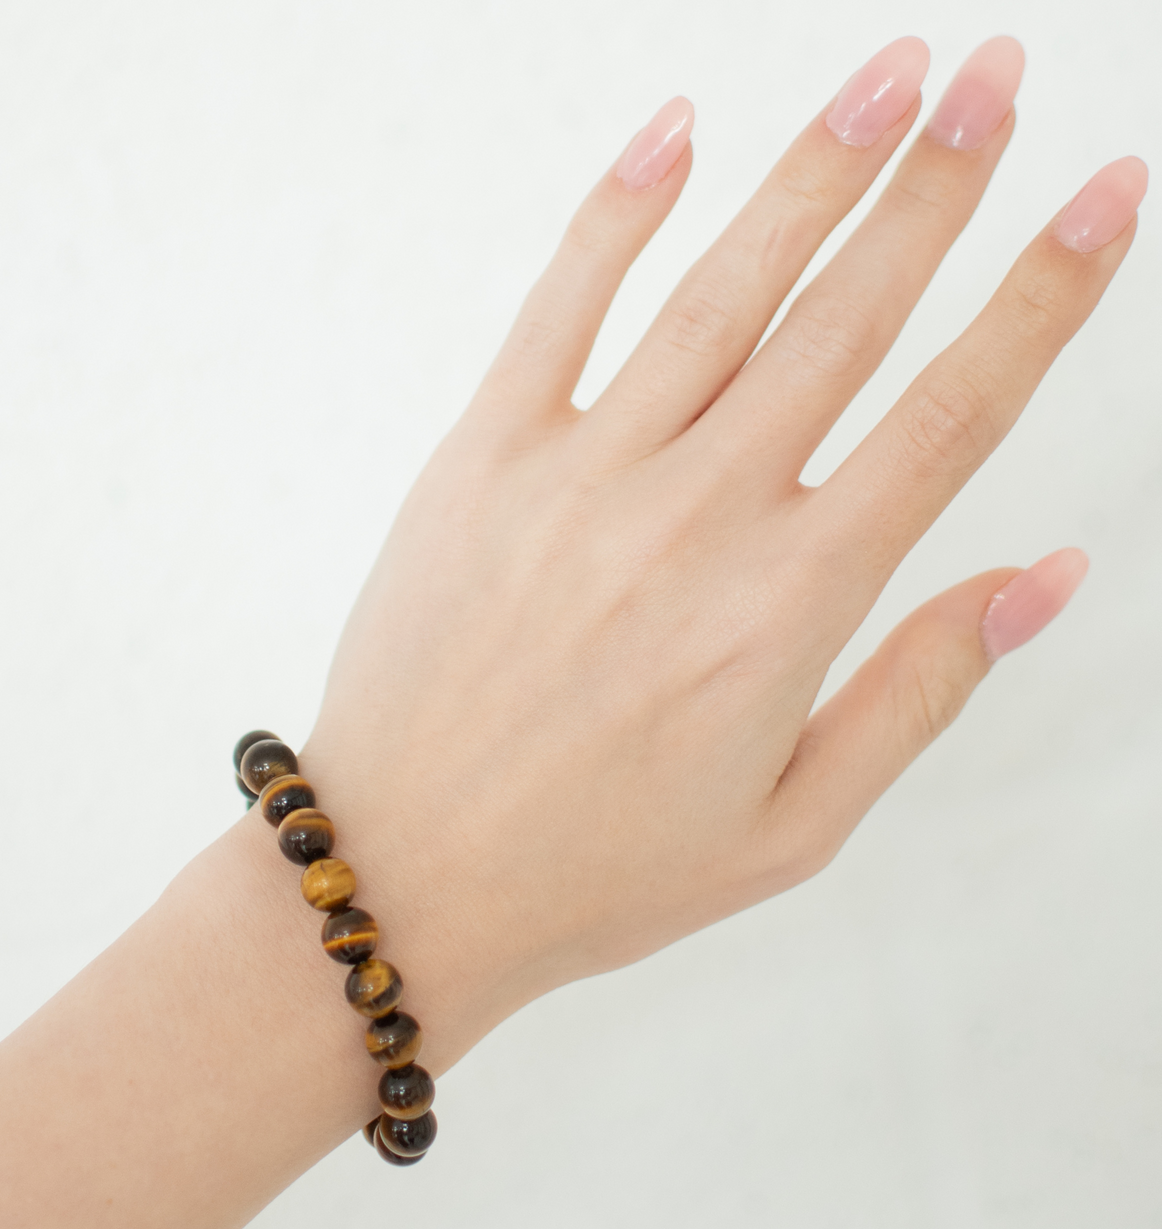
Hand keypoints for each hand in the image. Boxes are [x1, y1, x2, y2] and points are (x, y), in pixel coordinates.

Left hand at [297, 37, 1145, 1030]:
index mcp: (789, 605)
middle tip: (1000, 77)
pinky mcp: (480, 461)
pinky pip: (558, 308)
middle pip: (846, 318)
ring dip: (813, 173)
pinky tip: (676, 129)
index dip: (1041, 295)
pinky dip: (617, 212)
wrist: (408, 877)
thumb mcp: (793, 823)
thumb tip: (1044, 577)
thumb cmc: (599, 870)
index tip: (1105, 194)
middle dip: (939, 185)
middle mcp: (696, 517)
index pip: (950, 417)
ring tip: (892, 77)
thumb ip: (921, 691)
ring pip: (721, 290)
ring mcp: (580, 475)